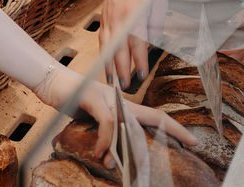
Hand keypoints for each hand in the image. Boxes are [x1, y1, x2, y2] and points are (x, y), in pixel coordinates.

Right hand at [77, 82, 196, 166]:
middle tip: (193, 143)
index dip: (173, 126)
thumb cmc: (70, 98)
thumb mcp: (90, 118)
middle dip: (174, 129)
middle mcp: (118, 100)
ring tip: (113, 164)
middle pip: (152, 114)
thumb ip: (103, 132)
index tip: (192, 139)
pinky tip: (99, 152)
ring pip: (129, 123)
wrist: (50, 80)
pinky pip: (107, 122)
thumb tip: (110, 154)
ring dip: (124, 147)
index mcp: (120, 104)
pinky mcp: (92, 98)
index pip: (152, 115)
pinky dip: (105, 139)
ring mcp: (107, 97)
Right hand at [100, 0, 165, 84]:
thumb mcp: (159, 3)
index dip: (140, 61)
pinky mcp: (104, 16)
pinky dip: (103, 51)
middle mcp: (119, 18)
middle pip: (119, 48)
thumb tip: (151, 43)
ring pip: (107, 45)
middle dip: (121, 68)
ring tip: (111, 79)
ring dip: (108, 63)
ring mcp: (109, 17)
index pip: (137, 44)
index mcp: (134, 15)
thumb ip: (155, 24)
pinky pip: (102, 37)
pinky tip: (105, 61)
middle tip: (125, 85)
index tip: (143, 75)